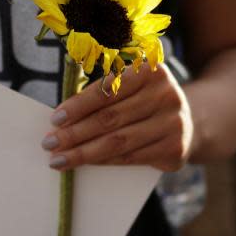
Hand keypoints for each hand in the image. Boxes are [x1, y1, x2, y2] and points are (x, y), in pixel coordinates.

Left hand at [41, 64, 192, 171]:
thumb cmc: (143, 102)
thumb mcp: (130, 88)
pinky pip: (131, 158)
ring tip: (59, 159)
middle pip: (110, 118)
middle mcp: (166, 94)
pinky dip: (104, 162)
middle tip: (49, 144)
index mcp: (151, 71)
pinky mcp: (174, 149)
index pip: (108, 90)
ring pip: (118, 142)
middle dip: (75, 133)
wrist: (186, 123)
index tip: (54, 120)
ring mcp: (173, 123)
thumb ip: (102, 96)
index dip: (79, 106)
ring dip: (84, 153)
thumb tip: (61, 121)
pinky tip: (85, 164)